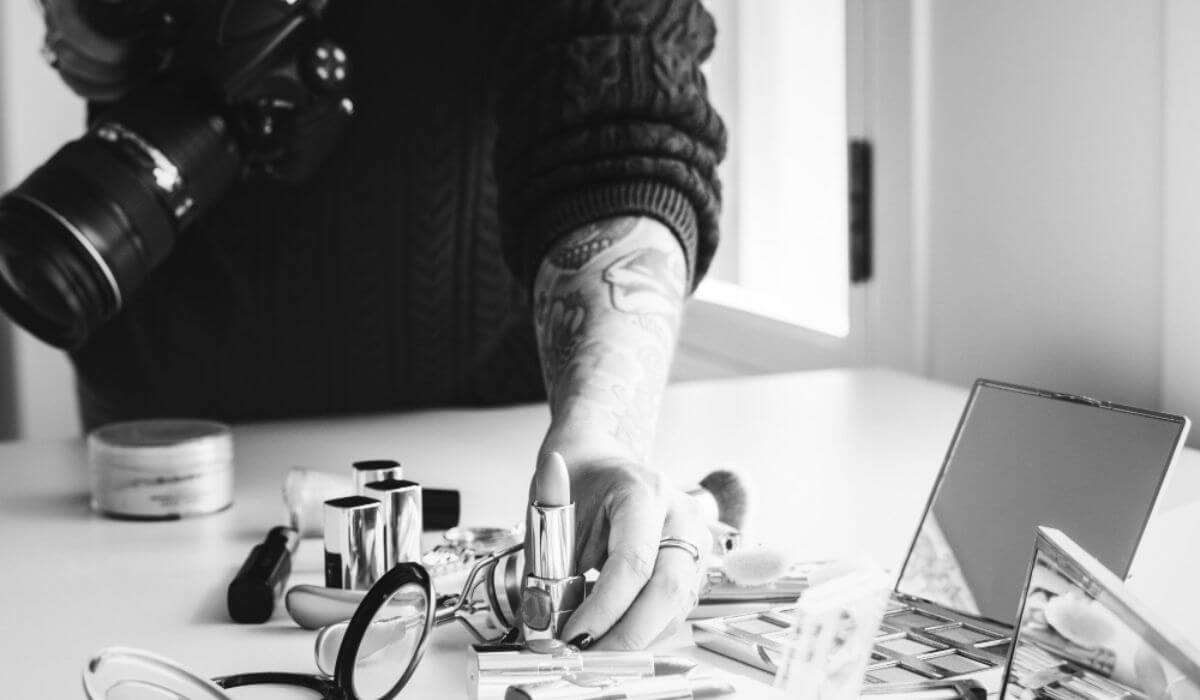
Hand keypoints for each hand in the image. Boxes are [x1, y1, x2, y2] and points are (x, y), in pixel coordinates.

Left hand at [543, 455, 709, 649]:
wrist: (602, 462)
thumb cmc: (579, 483)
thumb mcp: (552, 514)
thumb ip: (551, 568)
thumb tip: (545, 621)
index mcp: (644, 492)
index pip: (633, 563)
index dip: (604, 609)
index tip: (573, 636)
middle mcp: (681, 514)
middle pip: (668, 590)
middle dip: (626, 634)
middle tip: (585, 655)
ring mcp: (696, 539)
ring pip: (676, 607)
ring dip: (633, 636)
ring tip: (592, 646)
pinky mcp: (696, 563)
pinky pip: (675, 608)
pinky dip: (643, 628)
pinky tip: (613, 631)